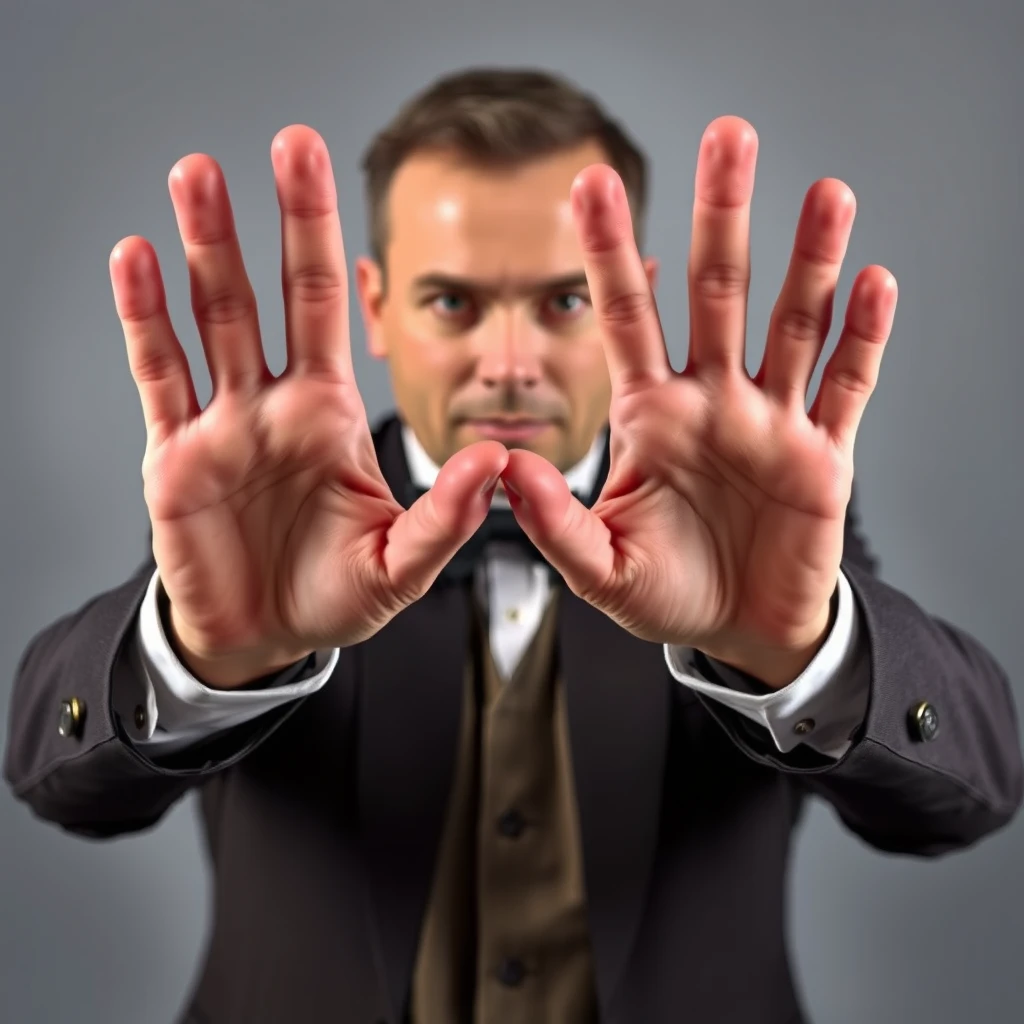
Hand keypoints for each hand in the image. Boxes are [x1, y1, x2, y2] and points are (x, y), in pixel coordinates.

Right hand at [110, 126, 507, 686]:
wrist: (265, 637)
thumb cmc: (333, 597)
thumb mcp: (401, 566)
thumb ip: (447, 518)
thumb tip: (497, 461)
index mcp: (330, 415)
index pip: (332, 311)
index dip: (333, 243)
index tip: (335, 177)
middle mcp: (276, 404)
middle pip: (274, 293)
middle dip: (280, 220)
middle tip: (286, 143)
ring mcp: (222, 424)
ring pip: (211, 319)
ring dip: (204, 249)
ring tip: (195, 176)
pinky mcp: (174, 456)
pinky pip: (158, 377)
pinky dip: (144, 320)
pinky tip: (137, 261)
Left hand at [500, 116, 897, 687]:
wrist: (738, 629)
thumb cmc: (668, 592)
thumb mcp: (600, 569)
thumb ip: (554, 524)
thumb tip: (506, 466)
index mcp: (650, 416)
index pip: (627, 318)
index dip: (611, 253)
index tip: (591, 182)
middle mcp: (711, 400)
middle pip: (716, 292)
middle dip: (721, 217)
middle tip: (727, 136)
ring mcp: (770, 421)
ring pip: (792, 324)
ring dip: (810, 261)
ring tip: (826, 194)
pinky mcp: (824, 454)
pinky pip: (848, 387)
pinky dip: (863, 338)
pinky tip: (872, 284)